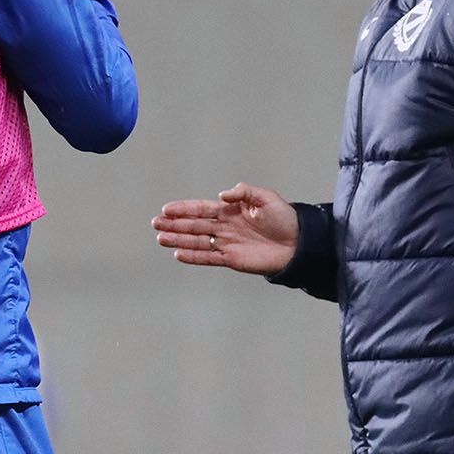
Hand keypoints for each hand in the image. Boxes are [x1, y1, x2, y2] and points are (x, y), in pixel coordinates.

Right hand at [152, 183, 298, 273]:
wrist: (297, 244)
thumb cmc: (284, 218)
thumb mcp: (266, 198)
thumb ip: (244, 193)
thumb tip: (222, 195)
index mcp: (231, 211)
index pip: (202, 208)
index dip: (184, 209)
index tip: (166, 209)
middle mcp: (225, 227)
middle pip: (194, 225)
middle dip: (174, 224)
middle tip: (155, 224)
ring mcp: (226, 244)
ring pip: (197, 241)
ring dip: (178, 240)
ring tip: (160, 238)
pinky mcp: (231, 259)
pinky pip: (208, 257)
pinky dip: (193, 256)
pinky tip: (178, 254)